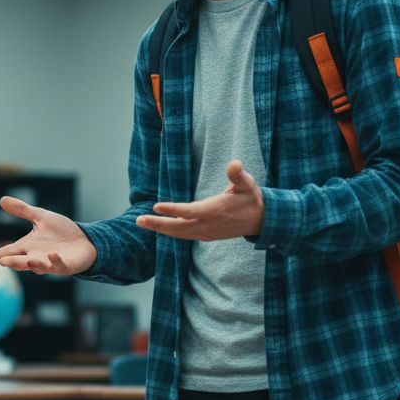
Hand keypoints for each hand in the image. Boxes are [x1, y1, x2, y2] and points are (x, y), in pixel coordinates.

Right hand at [0, 196, 96, 275]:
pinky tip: (52, 255)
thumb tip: (2, 199)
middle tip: (3, 261)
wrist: (84, 240)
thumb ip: (22, 210)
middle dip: (13, 262)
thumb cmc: (61, 231)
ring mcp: (50, 263)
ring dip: (33, 265)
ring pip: (38, 267)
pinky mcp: (65, 266)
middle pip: (22, 262)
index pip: (11, 251)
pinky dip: (55, 262)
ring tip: (28, 261)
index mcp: (29, 246)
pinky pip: (58, 266)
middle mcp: (36, 257)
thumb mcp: (41, 217)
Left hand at [136, 160, 263, 240]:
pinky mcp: (206, 236)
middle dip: (157, 224)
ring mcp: (206, 232)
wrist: (261, 221)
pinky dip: (170, 232)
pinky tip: (158, 227)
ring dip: (160, 228)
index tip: (156, 206)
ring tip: (142, 222)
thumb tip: (234, 163)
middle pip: (178, 227)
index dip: (173, 210)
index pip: (190, 211)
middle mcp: (208, 224)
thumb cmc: (251, 198)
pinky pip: (184, 235)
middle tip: (139, 220)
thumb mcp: (247, 184)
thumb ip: (238, 175)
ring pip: (179, 233)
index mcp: (215, 210)